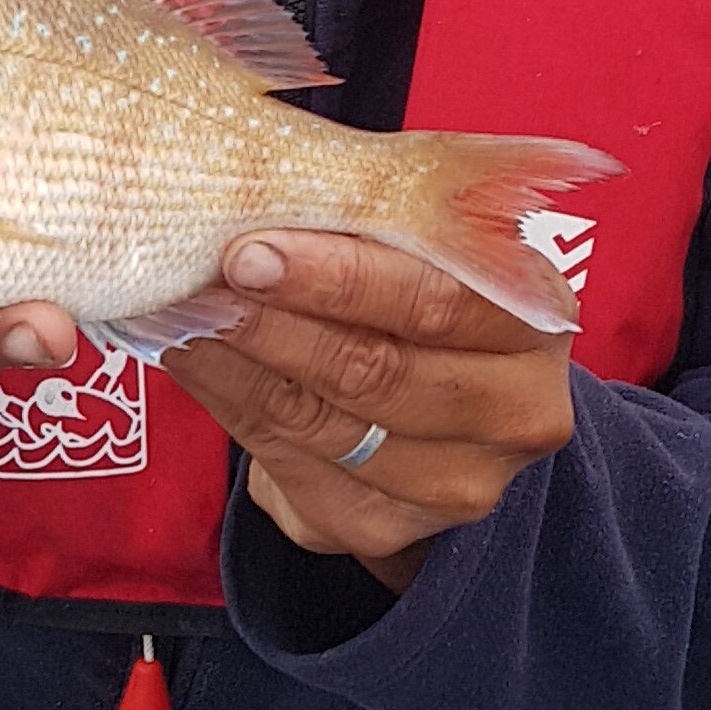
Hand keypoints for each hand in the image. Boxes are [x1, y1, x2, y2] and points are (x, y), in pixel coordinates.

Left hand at [165, 234, 575, 593]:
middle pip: (377, 371)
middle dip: (272, 324)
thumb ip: (380, 209)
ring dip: (233, 366)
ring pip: (323, 424)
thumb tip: (264, 181)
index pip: (434, 302)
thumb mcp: (427, 244)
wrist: (440, 413)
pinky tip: (192, 363)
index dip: (338, 278)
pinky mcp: (389, 528)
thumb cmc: (422, 297)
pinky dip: (229, 408)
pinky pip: (292, 467)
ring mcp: (458, 486)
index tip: (250, 249)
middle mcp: (517, 415)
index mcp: (536, 322)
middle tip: (197, 286)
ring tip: (174, 316)